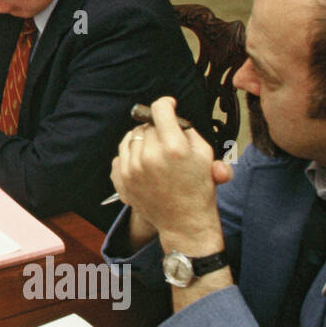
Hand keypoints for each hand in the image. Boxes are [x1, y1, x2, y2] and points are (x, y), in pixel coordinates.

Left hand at [109, 97, 228, 251]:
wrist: (184, 222)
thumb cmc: (198, 189)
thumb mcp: (205, 155)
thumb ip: (188, 130)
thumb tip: (172, 115)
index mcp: (174, 148)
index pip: (160, 110)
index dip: (166, 104)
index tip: (169, 106)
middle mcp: (150, 156)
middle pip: (147, 125)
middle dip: (158, 128)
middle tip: (168, 140)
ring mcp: (133, 168)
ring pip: (132, 137)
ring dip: (143, 140)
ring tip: (155, 152)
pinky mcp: (122, 178)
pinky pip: (120, 153)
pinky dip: (130, 154)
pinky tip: (143, 162)